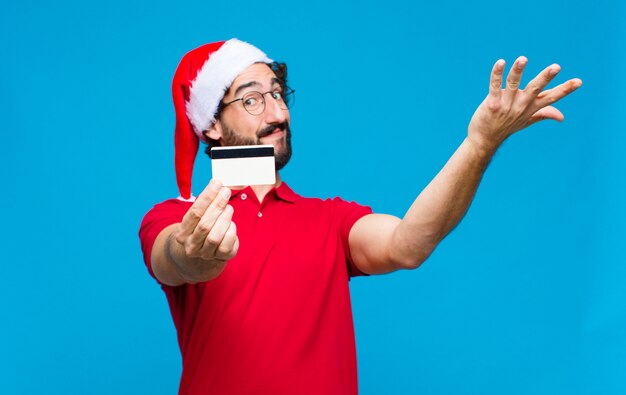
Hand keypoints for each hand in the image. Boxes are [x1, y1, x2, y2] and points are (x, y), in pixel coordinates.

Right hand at [175, 179, 238, 263]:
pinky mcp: (221, 257)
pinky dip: (231, 231)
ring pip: (215, 236)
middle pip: (205, 225)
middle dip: (217, 206)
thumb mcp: (198, 216)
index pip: (194, 213)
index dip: (207, 197)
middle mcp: (191, 245)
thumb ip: (206, 202)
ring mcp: (205, 254)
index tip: (217, 184)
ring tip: (229, 207)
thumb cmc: (200, 227)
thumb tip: (217, 183)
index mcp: (182, 233)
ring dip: (225, 218)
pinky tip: (231, 223)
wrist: (201, 253)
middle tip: (226, 192)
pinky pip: (227, 245)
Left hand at [468, 56, 582, 154]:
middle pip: (535, 89)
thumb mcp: (527, 120)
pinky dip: (497, 74)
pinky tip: (500, 62)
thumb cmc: (507, 126)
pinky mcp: (492, 104)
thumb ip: (544, 113)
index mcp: (531, 108)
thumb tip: (562, 117)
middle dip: (545, 78)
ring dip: (518, 71)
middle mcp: (520, 106)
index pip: (551, 98)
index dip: (565, 90)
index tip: (579, 81)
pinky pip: (494, 86)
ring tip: (523, 59)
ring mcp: (506, 105)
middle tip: (556, 67)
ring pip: (513, 84)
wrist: (485, 139)